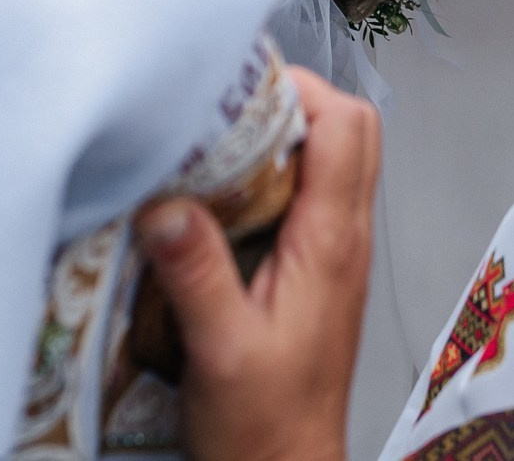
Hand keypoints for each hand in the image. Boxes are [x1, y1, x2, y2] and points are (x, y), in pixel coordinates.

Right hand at [136, 69, 377, 460]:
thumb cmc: (263, 425)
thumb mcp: (219, 350)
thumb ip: (196, 274)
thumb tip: (166, 203)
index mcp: (331, 242)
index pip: (346, 126)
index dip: (298, 90)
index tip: (237, 88)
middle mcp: (342, 236)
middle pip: (347, 129)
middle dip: (290, 101)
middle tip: (224, 109)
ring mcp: (332, 251)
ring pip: (329, 158)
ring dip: (279, 139)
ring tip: (214, 145)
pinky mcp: (313, 270)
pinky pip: (306, 195)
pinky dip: (270, 177)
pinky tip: (217, 197)